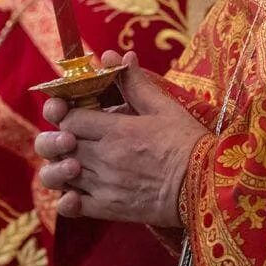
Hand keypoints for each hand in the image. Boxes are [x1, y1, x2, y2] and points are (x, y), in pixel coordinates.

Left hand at [34, 51, 206, 226]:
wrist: (206, 187)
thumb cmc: (187, 143)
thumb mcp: (164, 107)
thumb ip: (135, 83)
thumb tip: (117, 56)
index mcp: (117, 130)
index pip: (69, 118)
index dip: (65, 114)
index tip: (73, 113)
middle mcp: (105, 158)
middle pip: (60, 145)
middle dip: (59, 138)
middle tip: (70, 136)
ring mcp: (105, 185)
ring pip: (60, 175)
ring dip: (59, 167)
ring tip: (72, 162)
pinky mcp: (110, 208)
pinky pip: (73, 206)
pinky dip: (67, 199)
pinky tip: (75, 191)